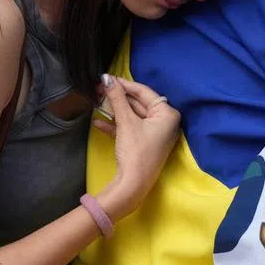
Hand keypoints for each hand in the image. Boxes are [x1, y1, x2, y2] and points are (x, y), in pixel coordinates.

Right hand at [92, 75, 179, 214]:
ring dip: (115, 110)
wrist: (132, 186)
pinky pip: (131, 129)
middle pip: (139, 103)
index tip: (107, 78)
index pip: (144, 92)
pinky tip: (98, 122)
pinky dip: (116, 125)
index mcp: (168, 114)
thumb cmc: (135, 151)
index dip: (124, 84)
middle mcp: (165, 122)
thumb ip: (117, 98)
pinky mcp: (145, 144)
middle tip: (99, 88)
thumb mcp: (125, 122)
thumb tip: (106, 79)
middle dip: (118, 97)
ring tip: (96, 101)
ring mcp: (156, 134)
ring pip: (133, 116)